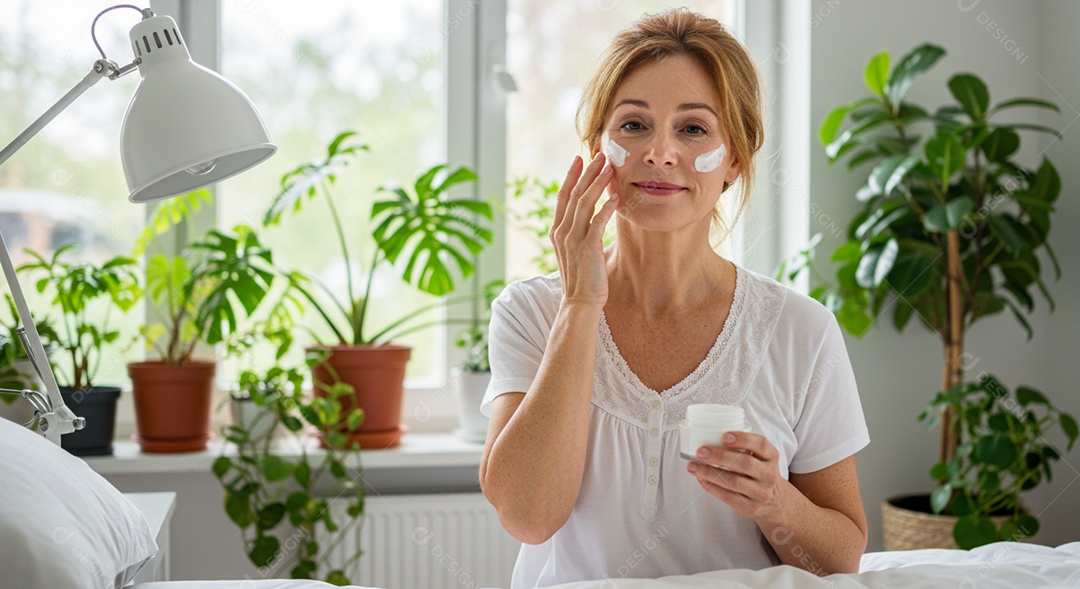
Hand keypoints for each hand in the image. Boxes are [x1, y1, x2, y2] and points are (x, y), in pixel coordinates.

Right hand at [550, 153, 618, 306]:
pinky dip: (606, 208)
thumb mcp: (577, 250)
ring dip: (597, 183)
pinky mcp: (587, 249)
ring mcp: (573, 240)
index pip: (563, 196)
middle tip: (600, 154)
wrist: (580, 302)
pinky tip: (616, 196)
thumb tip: (594, 214)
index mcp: (557, 231)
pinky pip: (597, 222)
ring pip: (584, 203)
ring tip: (609, 168)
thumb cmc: (583, 277)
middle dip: (587, 172)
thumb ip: (581, 231)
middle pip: (574, 194)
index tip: (580, 158)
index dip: (571, 176)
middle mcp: (562, 232)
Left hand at [686, 432, 789, 523]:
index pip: (761, 445)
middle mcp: (769, 475)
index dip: (742, 439)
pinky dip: (711, 487)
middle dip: (720, 456)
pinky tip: (700, 478)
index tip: (724, 436)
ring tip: (693, 466)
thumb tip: (709, 435)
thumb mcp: (761, 457)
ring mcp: (761, 493)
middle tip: (701, 451)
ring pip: (734, 482)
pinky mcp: (750, 507)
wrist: (775, 501)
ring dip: (710, 473)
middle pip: (745, 464)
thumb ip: (744, 447)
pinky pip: (728, 496)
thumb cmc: (760, 472)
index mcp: (771, 457)